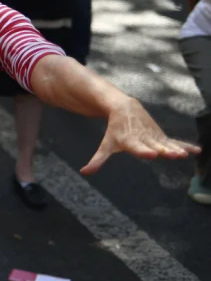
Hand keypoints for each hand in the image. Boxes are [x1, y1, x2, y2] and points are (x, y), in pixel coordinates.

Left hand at [80, 101, 200, 174]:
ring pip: (166, 144)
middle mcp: (144, 138)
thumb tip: (84, 172)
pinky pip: (175, 141)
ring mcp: (154, 136)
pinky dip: (185, 145)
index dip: (143, 151)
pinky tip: (196, 150)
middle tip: (172, 155)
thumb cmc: (115, 130)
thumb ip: (98, 159)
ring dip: (176, 149)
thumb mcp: (106, 144)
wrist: (124, 108)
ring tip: (184, 155)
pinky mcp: (161, 136)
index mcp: (130, 141)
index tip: (151, 155)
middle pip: (155, 146)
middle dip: (163, 151)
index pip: (137, 147)